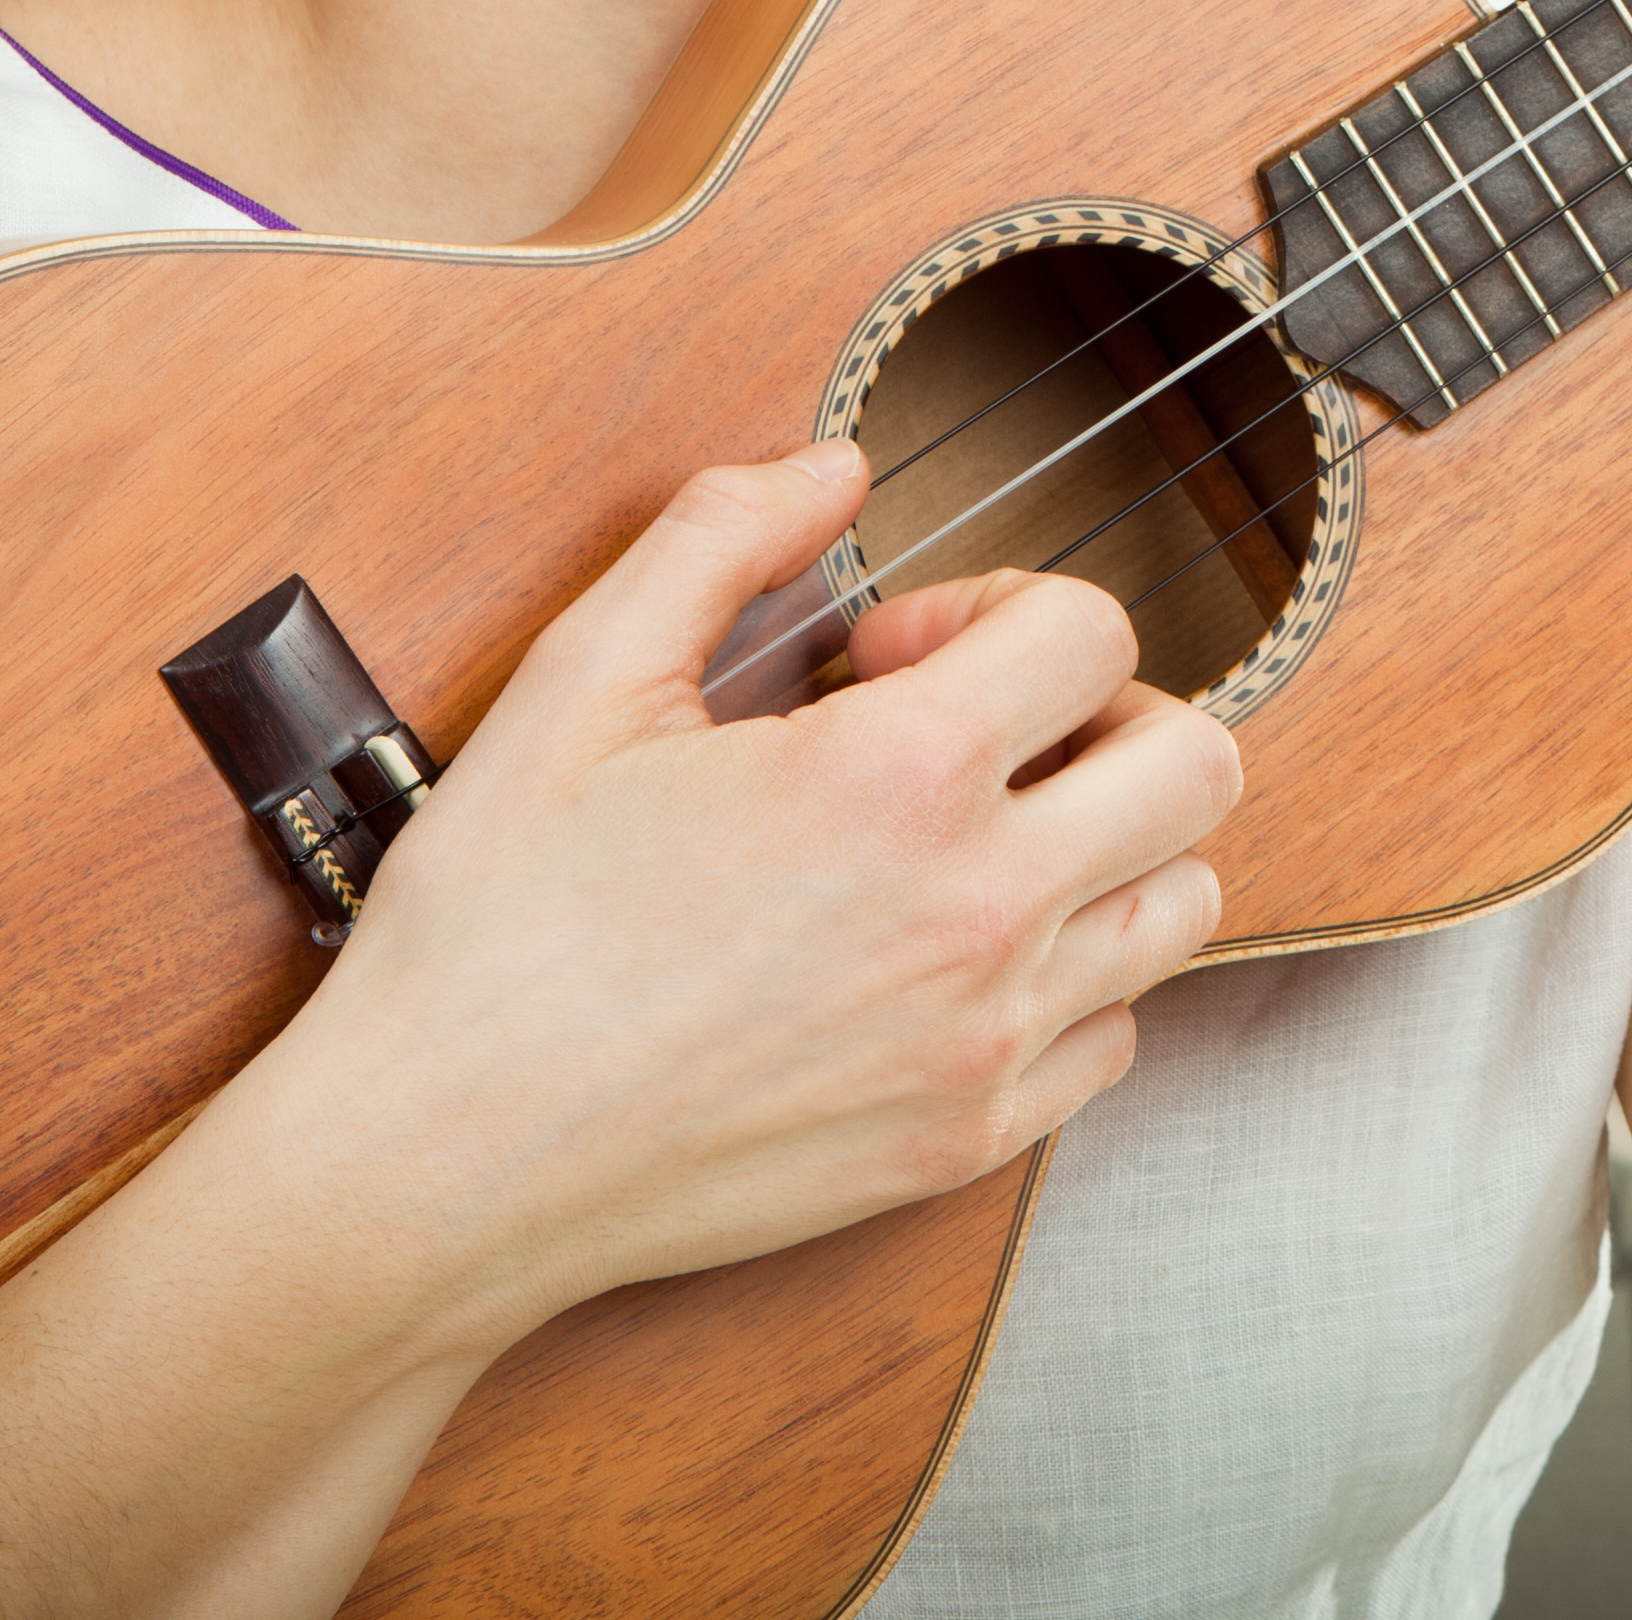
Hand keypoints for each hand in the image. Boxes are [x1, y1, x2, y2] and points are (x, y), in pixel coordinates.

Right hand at [258, 441, 1238, 1348]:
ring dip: (1109, 841)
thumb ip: (722, 535)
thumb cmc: (493, 932)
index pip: (1091, 628)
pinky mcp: (965, 1143)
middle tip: (981, 729)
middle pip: (1193, 763)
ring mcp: (985, 1043)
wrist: (439, 1164)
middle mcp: (976, 916)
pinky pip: (1117, 1035)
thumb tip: (834, 467)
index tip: (897, 650)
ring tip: (979, 836)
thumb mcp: (579, 680)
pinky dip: (1072, 978)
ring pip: (1183, 903)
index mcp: (895, 781)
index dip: (997, 603)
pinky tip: (954, 955)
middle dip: (1102, 709)